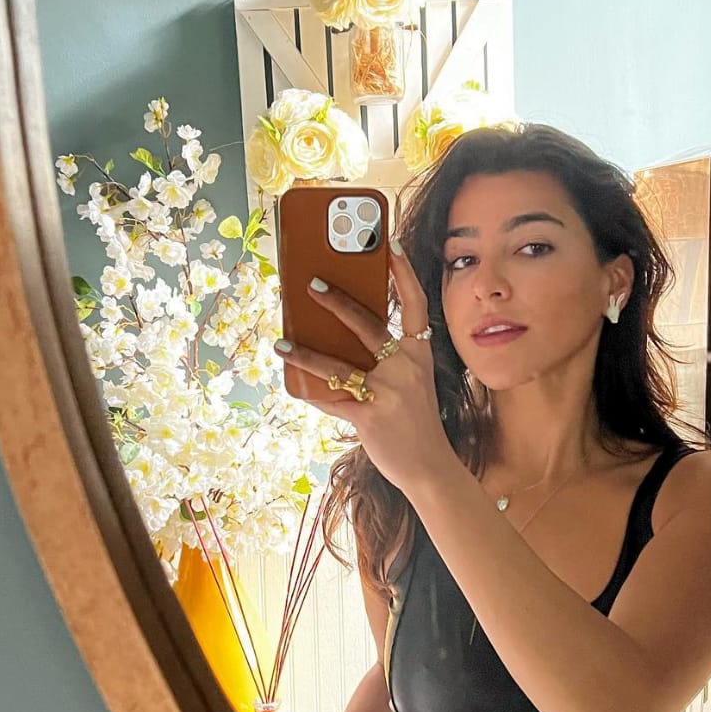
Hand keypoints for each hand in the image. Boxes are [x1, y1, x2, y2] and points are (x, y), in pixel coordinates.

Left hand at [277, 240, 454, 497]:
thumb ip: (386, 361)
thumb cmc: (415, 421)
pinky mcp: (370, 417)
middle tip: (312, 282)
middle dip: (338, 303)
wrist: (429, 467)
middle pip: (368, 326)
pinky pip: (332, 399)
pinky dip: (309, 391)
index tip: (390, 244)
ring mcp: (388, 393)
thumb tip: (340, 338)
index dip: (404, 273)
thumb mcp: (411, 383)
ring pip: (338, 366)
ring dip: (305, 353)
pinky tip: (291, 382)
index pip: (415, 305)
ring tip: (281, 341)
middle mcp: (406, 368)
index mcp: (419, 355)